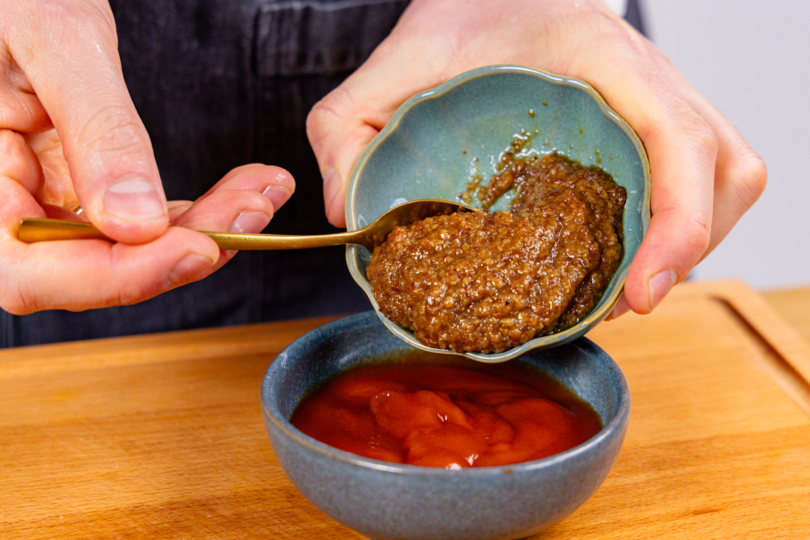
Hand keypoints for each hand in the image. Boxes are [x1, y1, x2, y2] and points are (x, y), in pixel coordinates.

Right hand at [0, 0, 293, 314]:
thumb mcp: (55, 43)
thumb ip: (96, 131)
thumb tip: (138, 223)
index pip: (34, 271)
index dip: (121, 275)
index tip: (197, 249)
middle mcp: (5, 208)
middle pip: (94, 268)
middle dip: (184, 248)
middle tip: (251, 211)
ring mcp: (44, 200)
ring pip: (129, 250)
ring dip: (204, 229)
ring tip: (261, 192)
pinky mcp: (80, 188)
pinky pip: (141, 220)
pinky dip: (197, 210)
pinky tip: (242, 187)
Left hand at [306, 0, 766, 315]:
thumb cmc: (459, 18)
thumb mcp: (385, 70)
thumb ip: (346, 131)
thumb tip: (350, 217)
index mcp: (600, 59)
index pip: (679, 142)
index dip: (679, 225)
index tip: (642, 292)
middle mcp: (652, 79)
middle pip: (723, 174)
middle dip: (687, 250)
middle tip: (622, 301)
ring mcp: (664, 100)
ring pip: (728, 180)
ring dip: (692, 244)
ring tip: (624, 286)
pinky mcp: (659, 120)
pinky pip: (706, 180)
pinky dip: (681, 226)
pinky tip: (625, 253)